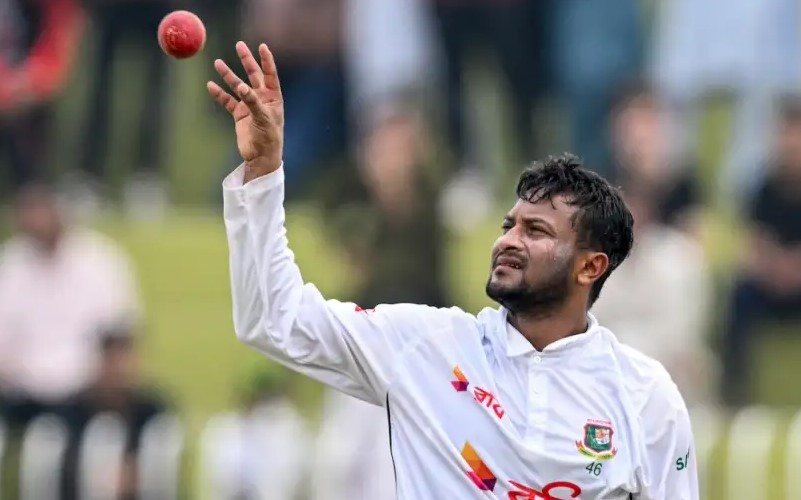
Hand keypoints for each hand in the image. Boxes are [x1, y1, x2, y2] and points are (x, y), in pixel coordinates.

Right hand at [207, 42, 283, 181]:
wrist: (260, 156)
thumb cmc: (269, 138)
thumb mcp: (263, 119)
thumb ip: (252, 102)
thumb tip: (240, 86)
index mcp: (273, 97)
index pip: (270, 74)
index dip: (266, 60)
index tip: (261, 46)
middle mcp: (261, 98)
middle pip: (253, 75)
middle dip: (246, 60)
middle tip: (239, 45)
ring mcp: (249, 105)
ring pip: (237, 86)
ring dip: (228, 75)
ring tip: (217, 62)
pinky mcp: (239, 114)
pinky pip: (227, 100)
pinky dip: (219, 93)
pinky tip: (211, 85)